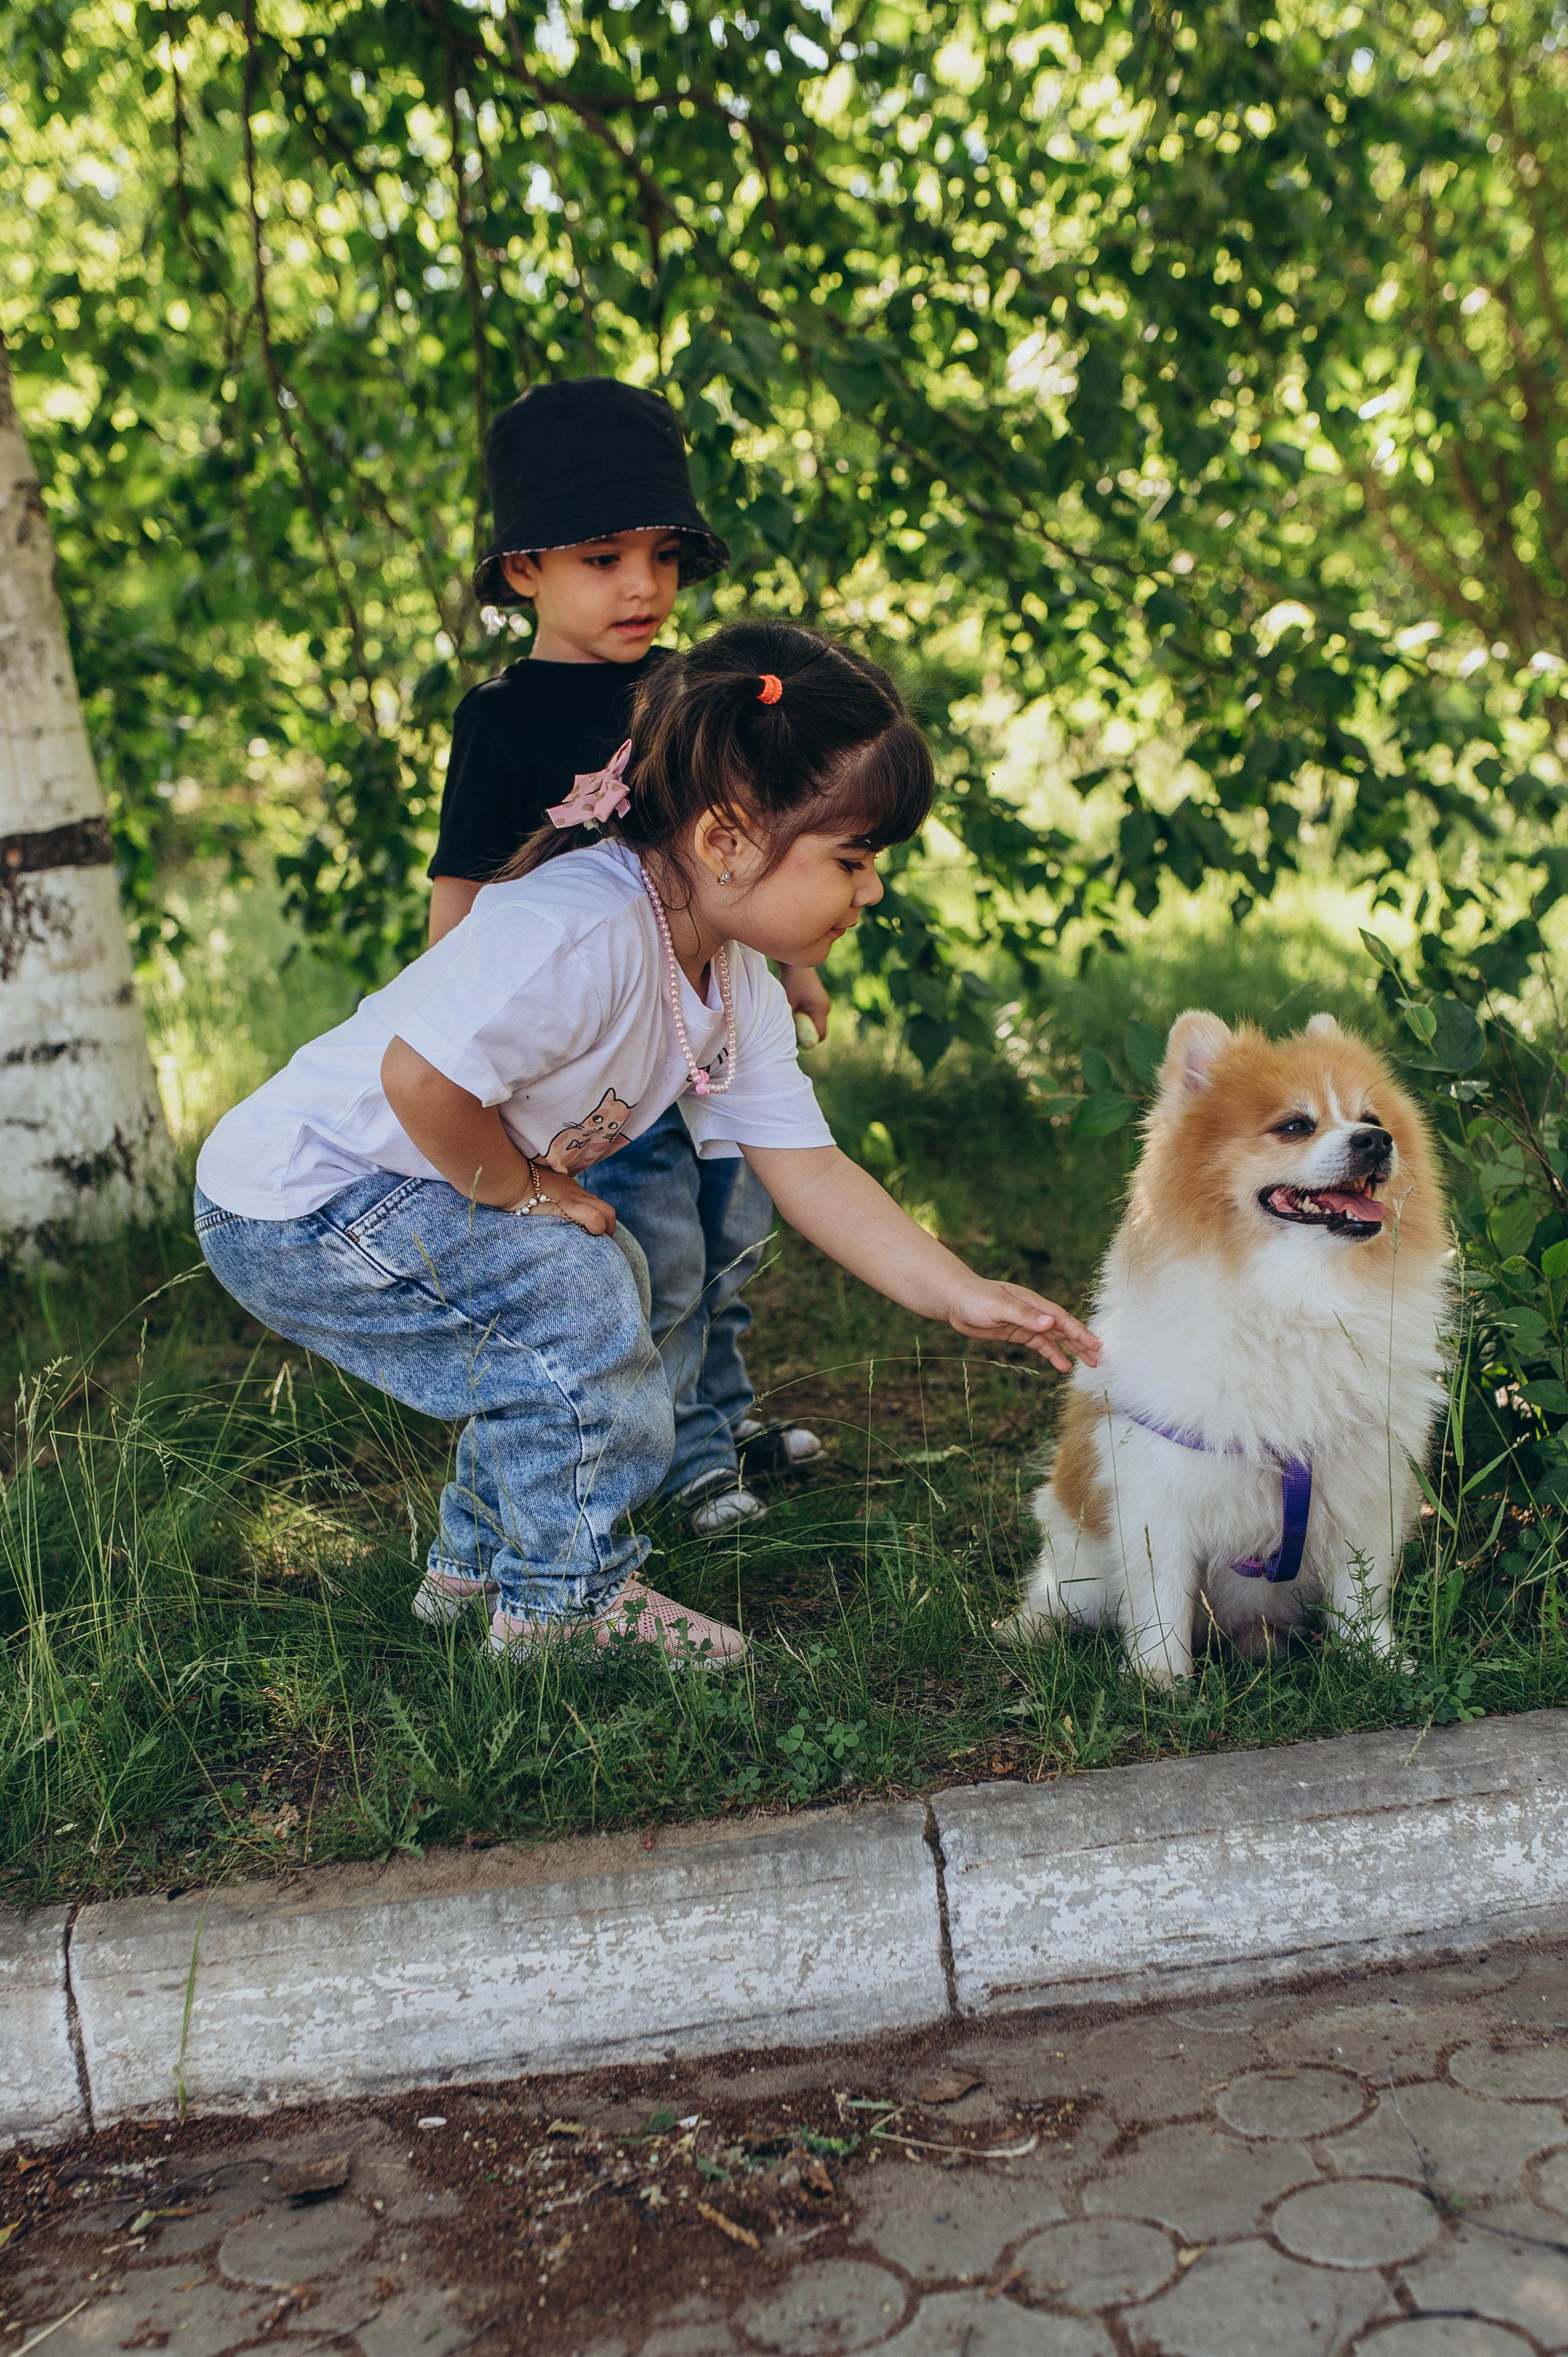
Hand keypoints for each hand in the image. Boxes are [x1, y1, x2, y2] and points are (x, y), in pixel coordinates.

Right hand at [507, 1163, 616, 1236]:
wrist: (509, 1178)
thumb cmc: (516, 1187)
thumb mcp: (535, 1194)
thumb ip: (545, 1205)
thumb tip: (541, 1221)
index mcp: (570, 1191)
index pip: (595, 1205)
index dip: (598, 1222)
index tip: (590, 1236)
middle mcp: (576, 1193)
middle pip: (607, 1209)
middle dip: (608, 1229)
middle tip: (598, 1245)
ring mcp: (574, 1197)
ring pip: (606, 1212)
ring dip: (604, 1231)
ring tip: (594, 1247)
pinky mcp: (568, 1204)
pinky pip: (593, 1216)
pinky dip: (596, 1227)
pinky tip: (586, 1236)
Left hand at [779, 963, 830, 1043]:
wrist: (795, 962)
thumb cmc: (790, 981)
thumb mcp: (788, 1003)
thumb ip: (791, 1022)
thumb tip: (791, 1039)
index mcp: (821, 1009)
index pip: (821, 1035)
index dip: (809, 1042)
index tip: (795, 1040)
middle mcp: (826, 1006)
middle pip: (819, 1030)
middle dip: (806, 1034)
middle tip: (791, 1030)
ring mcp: (824, 1002)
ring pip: (816, 1022)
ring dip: (805, 1024)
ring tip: (791, 1016)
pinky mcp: (819, 999)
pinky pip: (814, 1015)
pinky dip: (805, 1016)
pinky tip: (794, 1008)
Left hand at [946, 1281, 1100, 1371]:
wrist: (955, 1300)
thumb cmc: (975, 1297)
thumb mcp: (999, 1306)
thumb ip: (1024, 1315)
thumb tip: (1049, 1323)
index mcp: (1033, 1303)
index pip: (1062, 1319)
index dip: (1079, 1332)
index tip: (1095, 1344)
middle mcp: (1034, 1313)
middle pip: (1064, 1329)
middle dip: (1082, 1343)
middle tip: (1100, 1358)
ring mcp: (1027, 1324)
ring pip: (1056, 1338)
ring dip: (1072, 1350)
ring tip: (1090, 1363)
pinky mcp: (1018, 1333)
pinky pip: (1041, 1345)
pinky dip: (1053, 1355)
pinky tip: (1063, 1366)